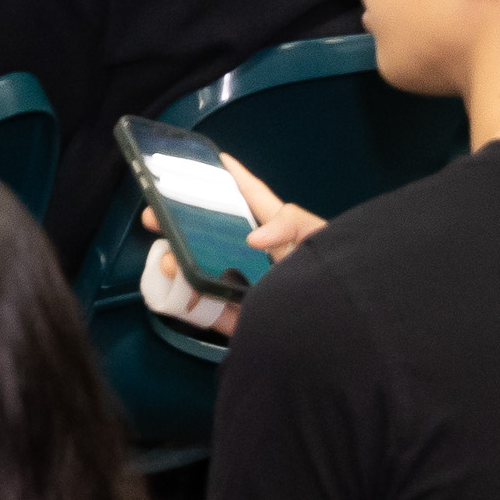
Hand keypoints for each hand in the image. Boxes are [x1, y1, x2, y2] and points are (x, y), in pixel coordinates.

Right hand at [138, 155, 325, 338]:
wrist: (344, 341)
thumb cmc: (338, 283)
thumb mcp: (322, 240)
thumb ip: (292, 223)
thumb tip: (251, 239)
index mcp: (283, 234)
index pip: (256, 199)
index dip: (235, 178)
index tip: (212, 158)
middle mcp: (260, 260)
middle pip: (215, 235)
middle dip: (183, 222)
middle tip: (155, 214)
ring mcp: (249, 291)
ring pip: (204, 272)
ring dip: (179, 262)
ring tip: (166, 260)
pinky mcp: (244, 323)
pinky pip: (209, 313)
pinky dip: (188, 304)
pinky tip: (174, 293)